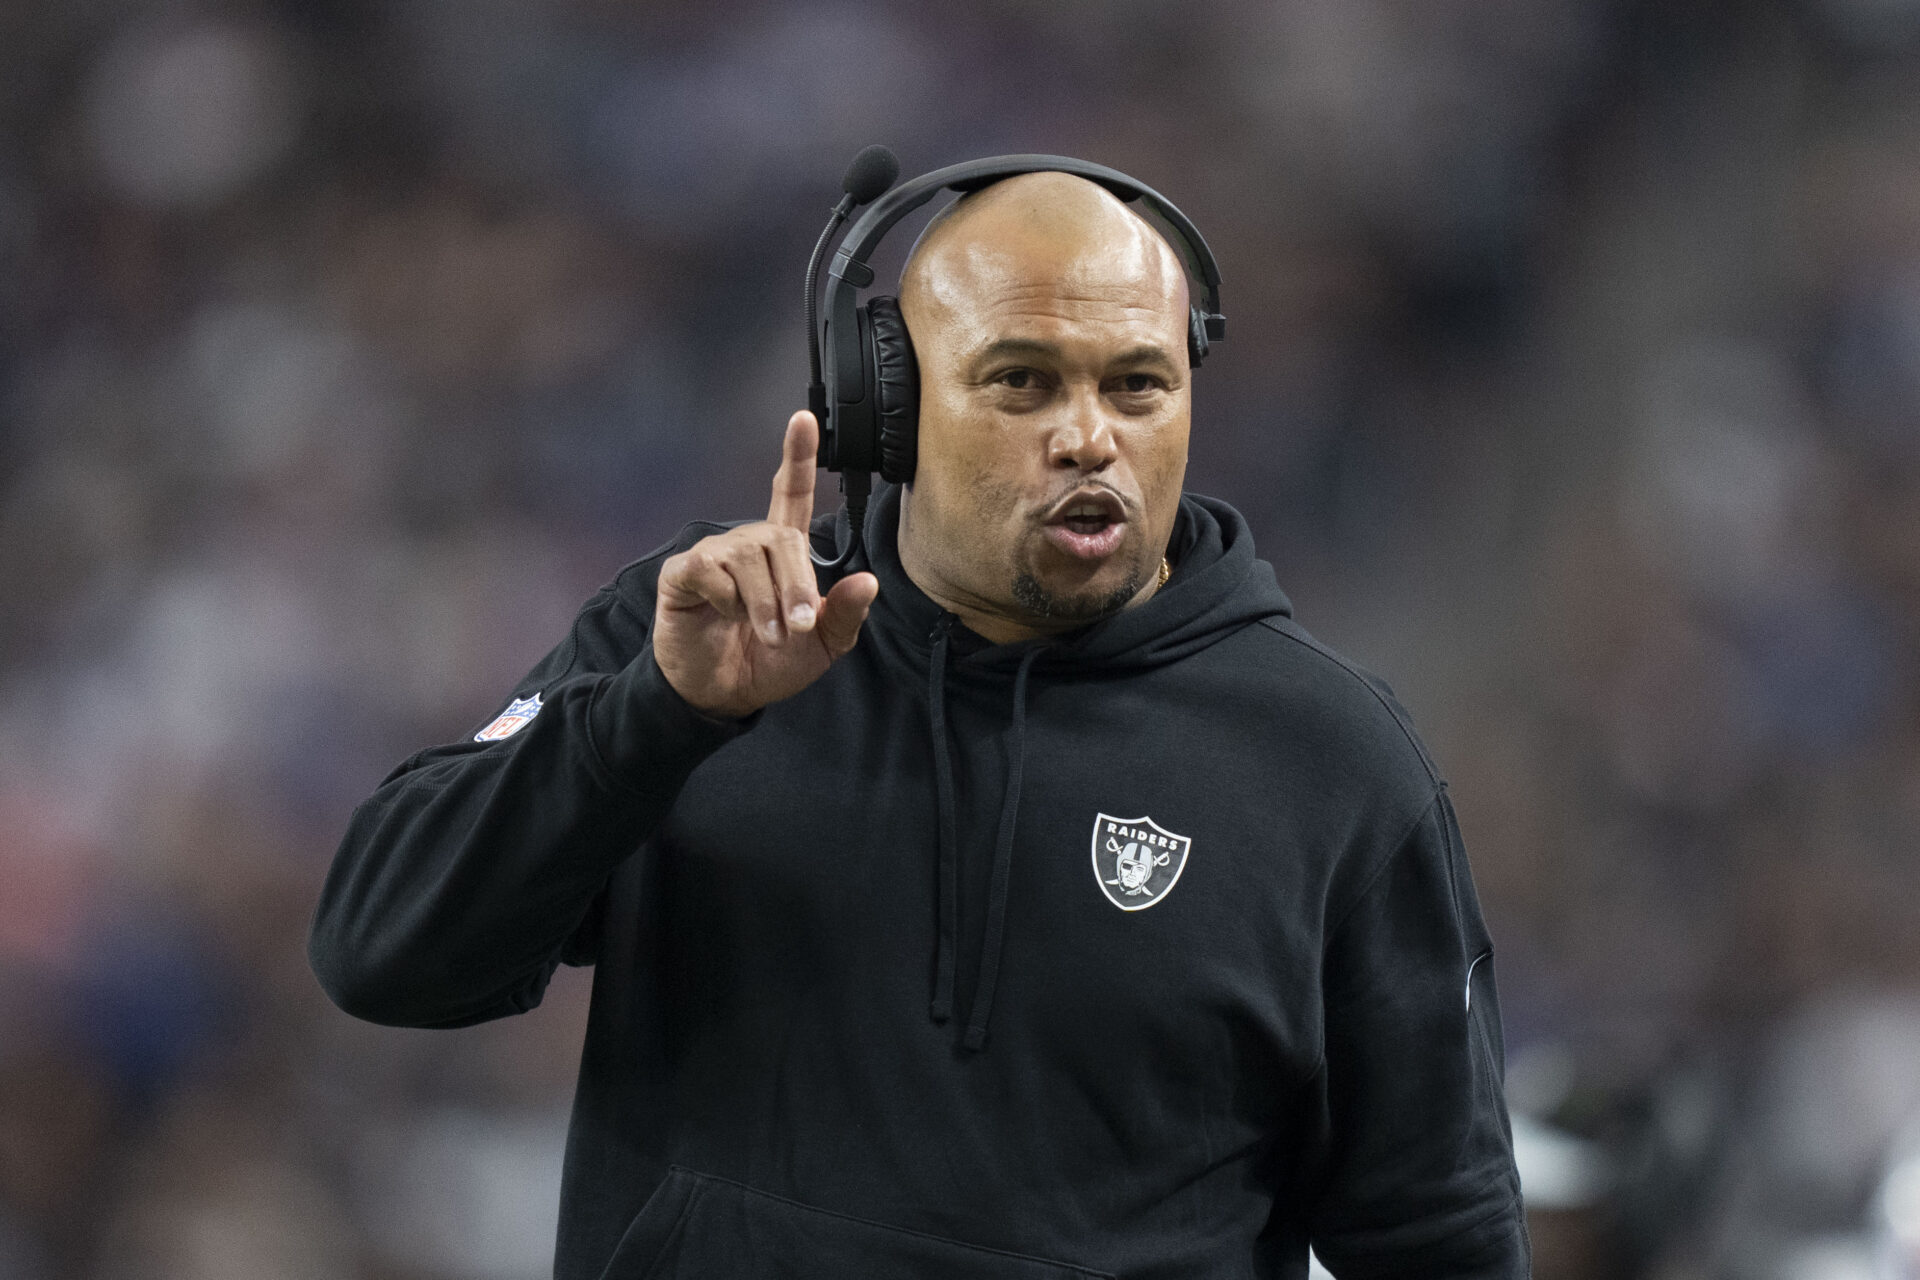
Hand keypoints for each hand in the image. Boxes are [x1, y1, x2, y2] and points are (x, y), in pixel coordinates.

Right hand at [653, 411, 879, 718]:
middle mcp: (748, 545)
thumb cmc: (771, 663)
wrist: (722, 695)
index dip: (797, 457)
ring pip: (747, 557)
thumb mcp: (821, 647)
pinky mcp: (682, 574)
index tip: (805, 418)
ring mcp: (714, 556)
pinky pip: (708, 569)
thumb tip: (868, 582)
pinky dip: (725, 598)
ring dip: (764, 602)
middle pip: (781, 539)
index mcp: (782, 554)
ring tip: (766, 633)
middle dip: (795, 586)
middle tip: (797, 627)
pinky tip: (722, 614)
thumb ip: (844, 615)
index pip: (791, 494)